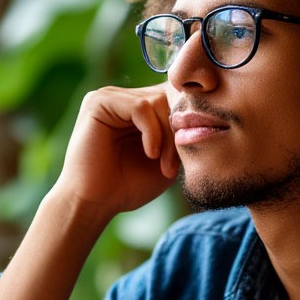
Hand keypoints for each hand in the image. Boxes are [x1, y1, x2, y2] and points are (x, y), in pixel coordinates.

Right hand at [56, 83, 179, 217]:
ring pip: (157, 101)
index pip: (174, 96)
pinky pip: (140, 107)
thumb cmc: (127, 186)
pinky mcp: (98, 102)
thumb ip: (181, 135)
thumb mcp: (167, 158)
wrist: (95, 203)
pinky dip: (152, 132)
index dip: (188, 120)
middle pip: (169, 96)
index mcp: (139, 108)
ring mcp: (110, 96)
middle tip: (173, 165)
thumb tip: (204, 113)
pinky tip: (150, 154)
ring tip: (163, 164)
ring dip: (167, 135)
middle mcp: (124, 97)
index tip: (190, 152)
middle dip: (178, 131)